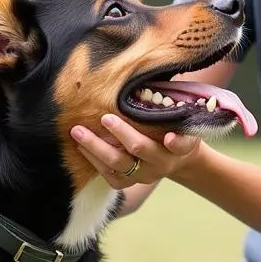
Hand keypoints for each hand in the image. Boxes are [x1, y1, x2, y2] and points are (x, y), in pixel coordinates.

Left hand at [70, 114, 203, 187]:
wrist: (175, 160)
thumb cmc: (174, 129)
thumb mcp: (181, 118)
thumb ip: (169, 106)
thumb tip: (147, 78)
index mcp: (181, 146)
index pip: (182, 145)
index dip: (177, 142)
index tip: (169, 137)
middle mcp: (162, 163)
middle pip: (141, 148)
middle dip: (121, 133)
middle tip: (104, 118)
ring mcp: (145, 175)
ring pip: (119, 164)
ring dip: (96, 147)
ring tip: (77, 132)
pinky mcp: (131, 183)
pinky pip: (110, 177)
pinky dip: (94, 161)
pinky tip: (81, 147)